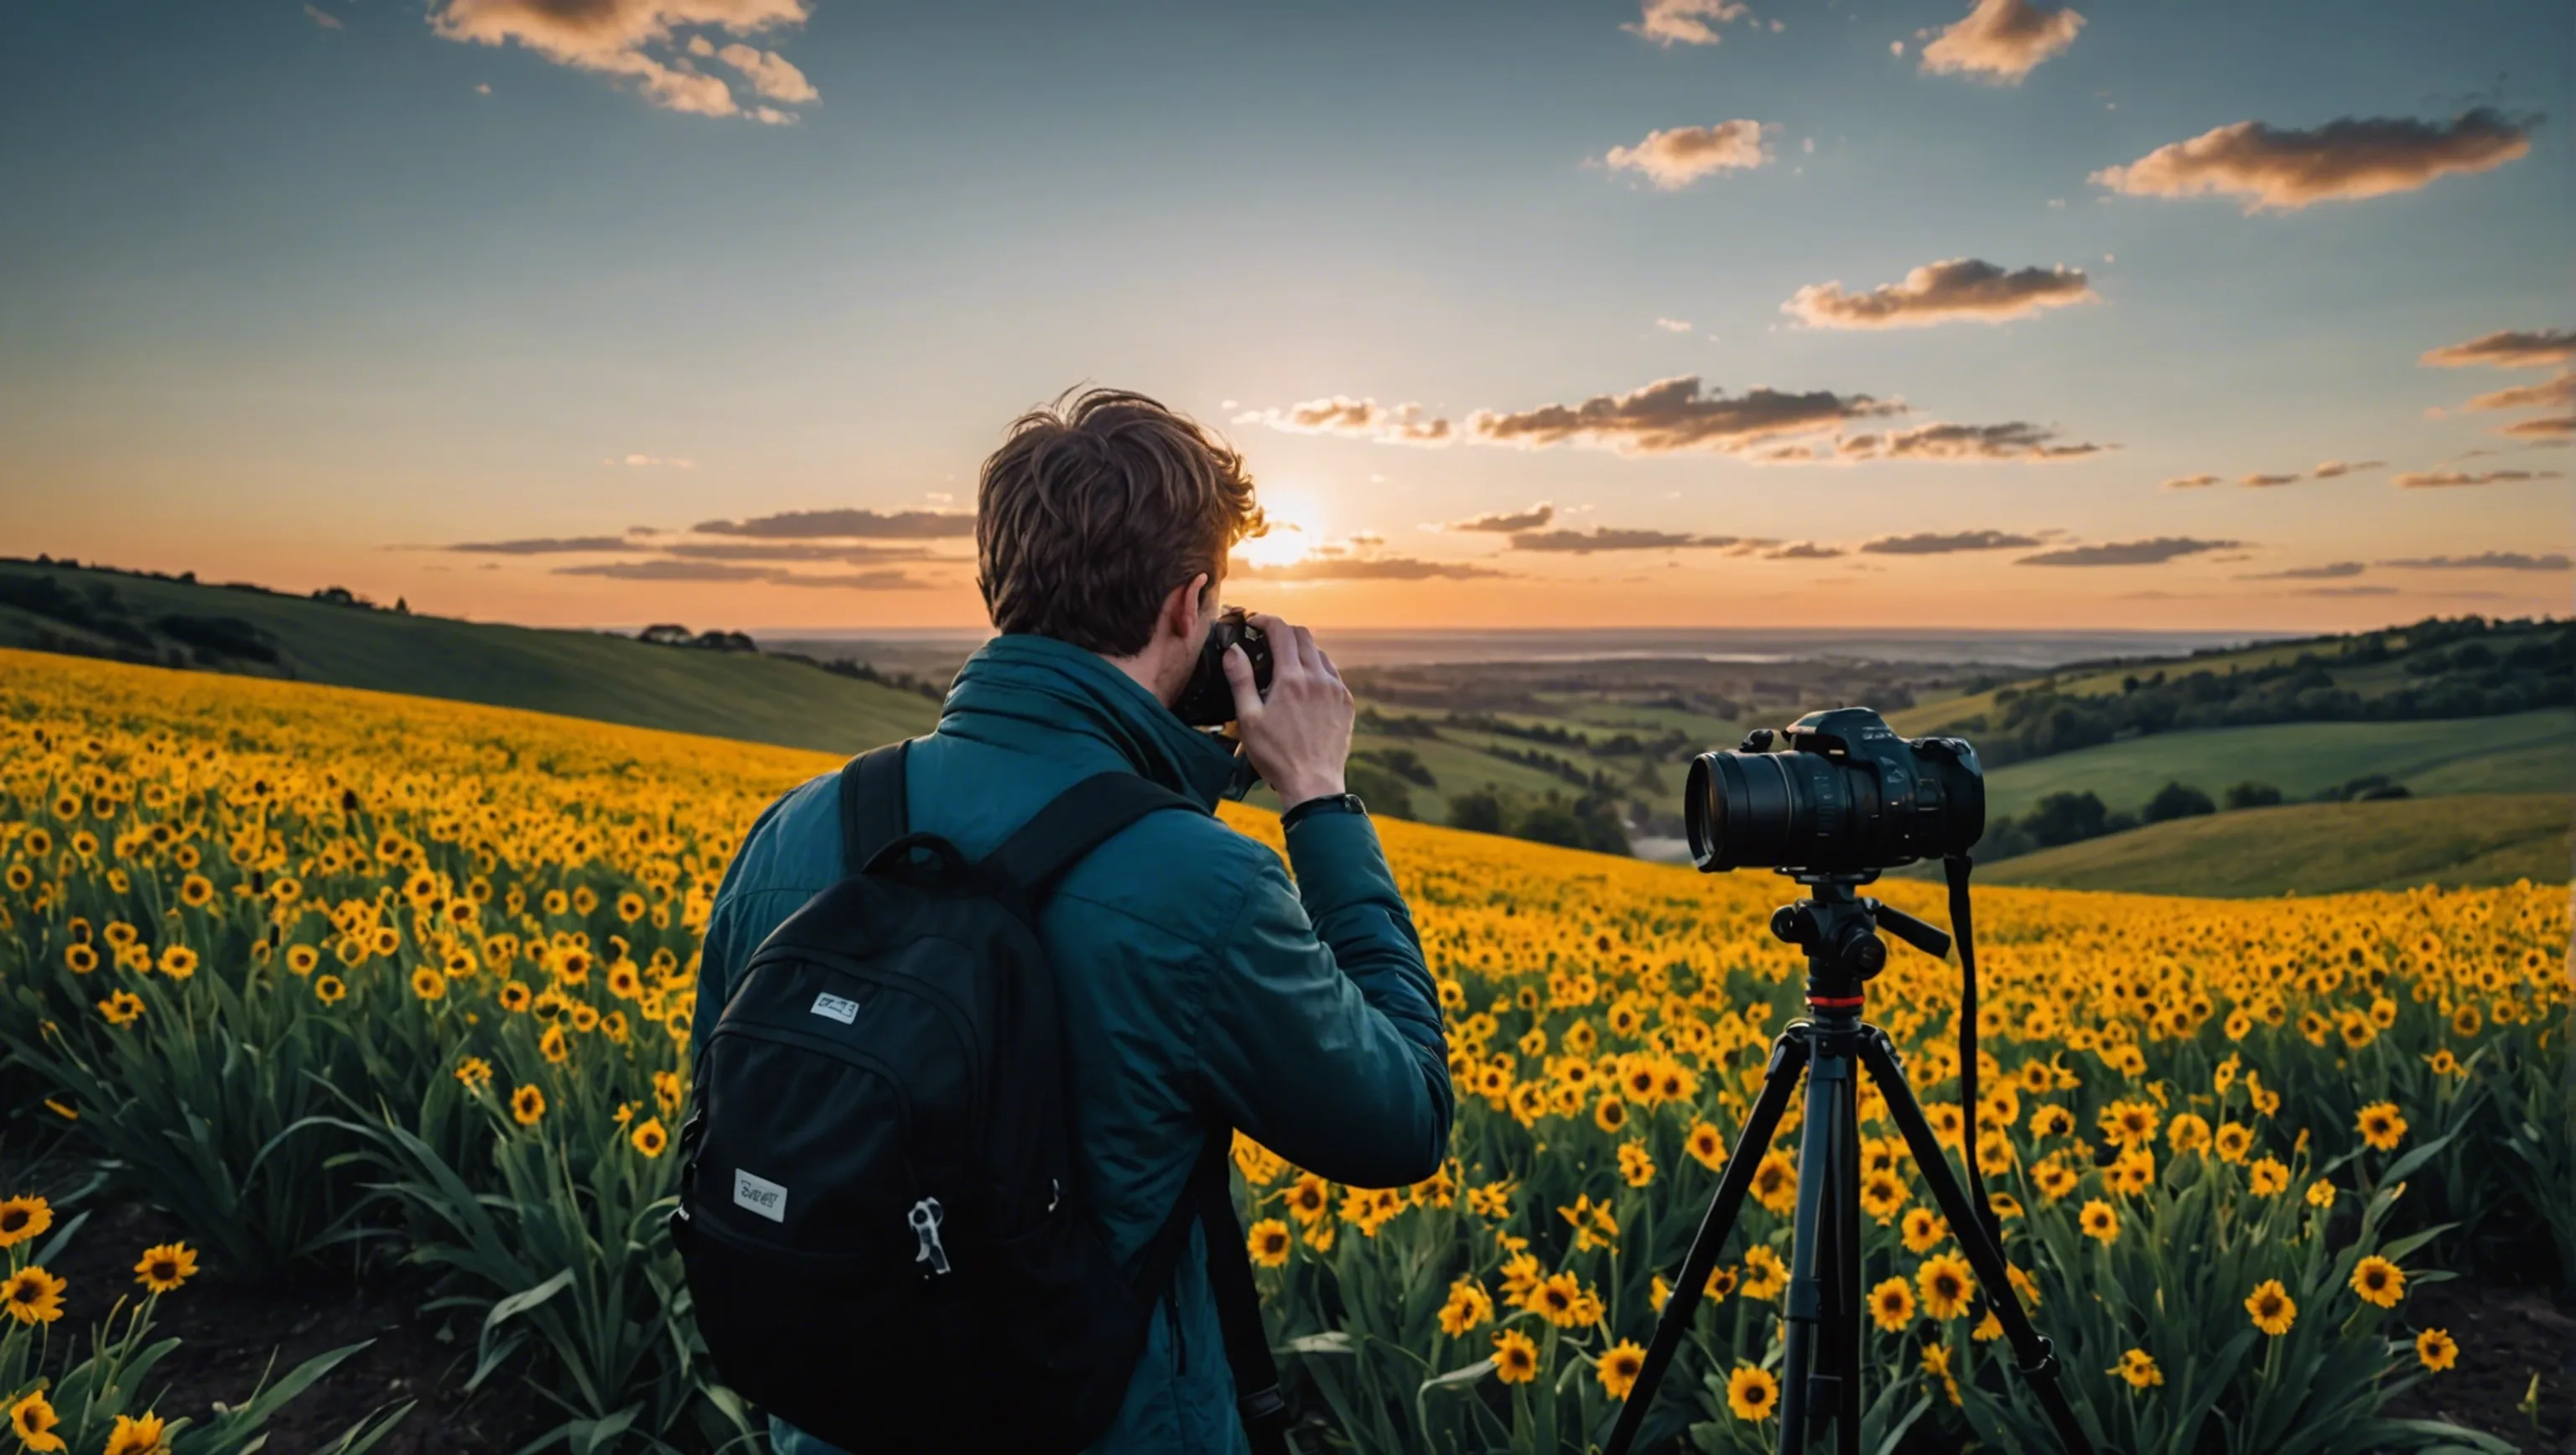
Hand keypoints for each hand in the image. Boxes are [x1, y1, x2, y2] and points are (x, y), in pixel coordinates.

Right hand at [1222, 612, 1352, 810]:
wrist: (1313, 784)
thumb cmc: (1276, 756)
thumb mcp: (1248, 719)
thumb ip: (1240, 679)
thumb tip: (1233, 650)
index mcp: (1292, 679)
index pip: (1281, 631)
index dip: (1266, 620)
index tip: (1254, 622)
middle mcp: (1318, 678)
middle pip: (1303, 635)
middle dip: (1284, 632)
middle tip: (1267, 642)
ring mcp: (1336, 690)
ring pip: (1320, 653)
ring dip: (1302, 651)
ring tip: (1286, 666)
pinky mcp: (1346, 703)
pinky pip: (1332, 674)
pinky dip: (1317, 670)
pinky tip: (1305, 687)